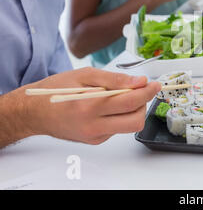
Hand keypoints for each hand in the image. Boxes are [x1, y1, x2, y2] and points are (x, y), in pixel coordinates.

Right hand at [22, 68, 160, 144]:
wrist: (35, 112)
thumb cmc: (57, 89)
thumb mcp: (85, 75)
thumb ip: (114, 79)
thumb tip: (140, 82)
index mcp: (90, 106)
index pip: (130, 102)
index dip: (147, 92)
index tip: (154, 84)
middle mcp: (93, 125)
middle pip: (135, 120)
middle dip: (143, 104)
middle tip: (140, 91)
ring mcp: (94, 136)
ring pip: (129, 126)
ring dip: (133, 111)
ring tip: (121, 97)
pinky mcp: (95, 141)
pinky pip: (117, 129)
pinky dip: (119, 116)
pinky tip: (107, 108)